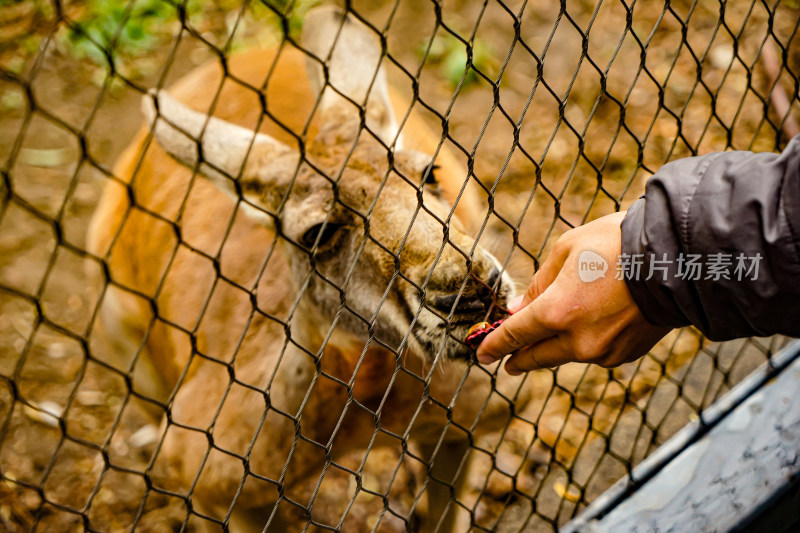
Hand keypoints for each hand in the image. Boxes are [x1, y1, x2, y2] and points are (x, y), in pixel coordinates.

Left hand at [476, 211, 670, 373]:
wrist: (677, 260)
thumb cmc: (616, 245)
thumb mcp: (566, 251)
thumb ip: (538, 286)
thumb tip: (518, 311)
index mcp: (557, 313)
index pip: (515, 336)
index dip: (494, 346)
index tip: (482, 354)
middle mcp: (577, 341)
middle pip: (536, 357)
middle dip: (518, 359)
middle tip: (506, 361)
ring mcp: (603, 352)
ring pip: (566, 354)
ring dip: (554, 346)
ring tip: (550, 334)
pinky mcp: (625, 355)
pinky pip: (594, 352)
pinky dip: (584, 342)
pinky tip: (590, 324)